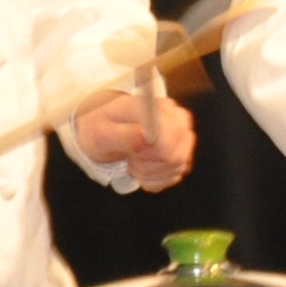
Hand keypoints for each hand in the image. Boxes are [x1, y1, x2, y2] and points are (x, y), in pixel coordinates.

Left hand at [68, 82, 195, 189]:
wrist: (104, 131)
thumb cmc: (101, 129)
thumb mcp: (101, 132)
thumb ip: (123, 134)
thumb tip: (146, 137)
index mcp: (162, 107)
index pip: (172, 136)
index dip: (153, 152)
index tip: (134, 153)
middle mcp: (179, 121)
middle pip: (176, 157)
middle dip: (148, 165)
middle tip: (130, 156)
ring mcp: (184, 140)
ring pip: (175, 169)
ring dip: (148, 173)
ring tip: (133, 160)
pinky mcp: (182, 157)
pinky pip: (173, 177)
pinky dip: (153, 179)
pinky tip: (141, 168)